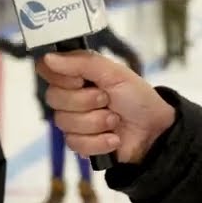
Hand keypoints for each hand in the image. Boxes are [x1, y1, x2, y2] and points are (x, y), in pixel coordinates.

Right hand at [37, 51, 174, 164]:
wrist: (155, 132)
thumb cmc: (137, 98)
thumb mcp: (114, 72)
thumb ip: (82, 62)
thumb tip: (48, 57)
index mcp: (77, 75)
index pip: (47, 69)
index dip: (61, 76)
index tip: (80, 80)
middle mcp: (72, 97)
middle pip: (53, 98)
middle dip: (85, 101)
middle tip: (106, 99)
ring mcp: (74, 121)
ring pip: (64, 122)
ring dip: (96, 122)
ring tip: (114, 120)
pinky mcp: (80, 144)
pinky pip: (74, 143)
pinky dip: (99, 141)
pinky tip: (113, 137)